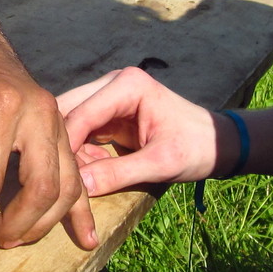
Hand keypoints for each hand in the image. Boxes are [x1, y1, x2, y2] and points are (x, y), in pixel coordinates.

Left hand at [0, 43, 94, 250]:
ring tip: (12, 239)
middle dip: (15, 225)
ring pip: (66, 188)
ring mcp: (60, 124)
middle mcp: (40, 114)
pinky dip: (81, 212)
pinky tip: (85, 239)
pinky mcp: (67, 134)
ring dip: (42, 224)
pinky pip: (80, 178)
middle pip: (40, 188)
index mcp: (1, 106)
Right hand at [57, 67, 220, 195]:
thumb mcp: (161, 164)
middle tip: (57, 179)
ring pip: (68, 123)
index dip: (64, 146)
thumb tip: (79, 187)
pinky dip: (78, 154)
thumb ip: (119, 174)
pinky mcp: (107, 114)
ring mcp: (107, 97)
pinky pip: (80, 133)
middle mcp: (112, 84)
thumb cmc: (197, 148)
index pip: (80, 113)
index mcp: (127, 85)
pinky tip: (88, 174)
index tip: (54, 178)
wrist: (218, 143)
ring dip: (68, 152)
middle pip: (66, 111)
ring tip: (75, 181)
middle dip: (60, 146)